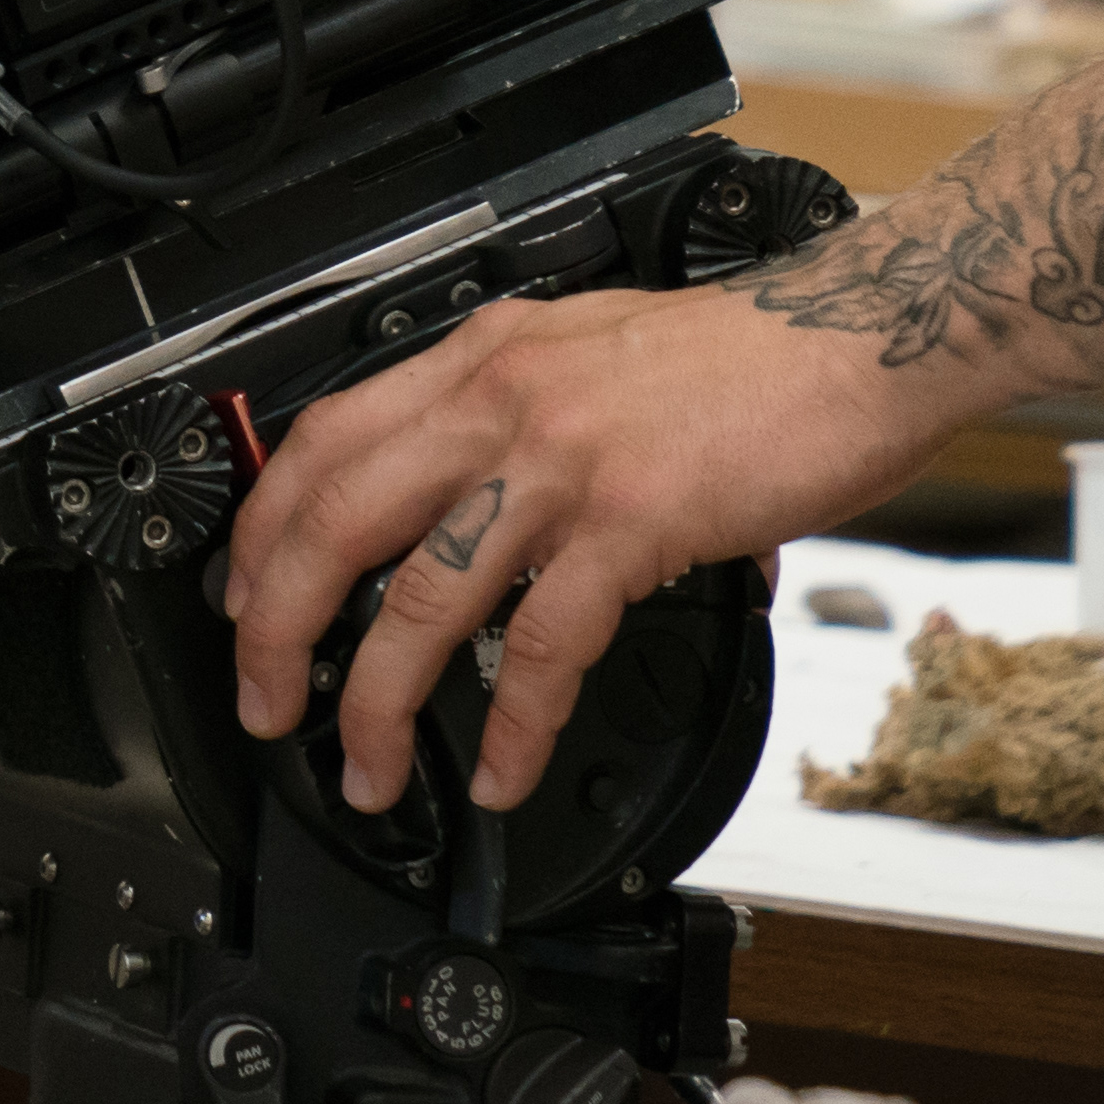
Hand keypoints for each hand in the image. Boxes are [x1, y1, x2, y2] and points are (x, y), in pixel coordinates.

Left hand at [219, 283, 942, 810]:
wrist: (862, 335)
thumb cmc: (745, 354)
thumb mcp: (587, 351)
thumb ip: (521, 413)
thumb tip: (482, 496)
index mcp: (478, 358)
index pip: (320, 440)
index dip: (262, 528)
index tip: (241, 595)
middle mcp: (498, 402)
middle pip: (333, 522)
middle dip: (275, 626)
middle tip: (264, 699)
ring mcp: (560, 464)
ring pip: (418, 595)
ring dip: (377, 700)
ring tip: (365, 763)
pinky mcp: (633, 523)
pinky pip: (542, 643)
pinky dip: (513, 723)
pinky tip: (501, 768)